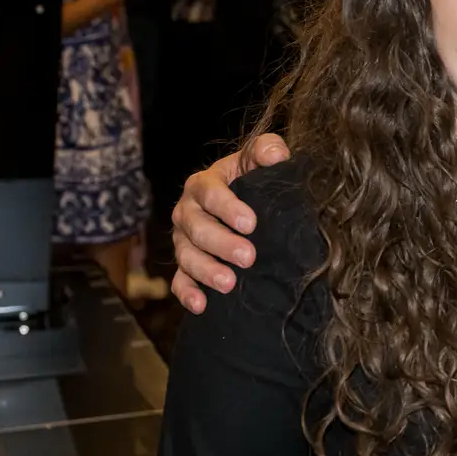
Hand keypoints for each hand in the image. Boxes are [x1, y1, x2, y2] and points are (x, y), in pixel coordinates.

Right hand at [170, 134, 291, 311]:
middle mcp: (188, 211)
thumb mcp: (258, 159)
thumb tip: (276, 154)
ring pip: (187, 256)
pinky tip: (201, 305)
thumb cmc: (251, 179)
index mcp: (203, 183)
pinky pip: (179, 280)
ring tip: (229, 283)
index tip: (251, 223)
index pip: (209, 193)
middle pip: (197, 228)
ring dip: (206, 270)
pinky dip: (187, 293)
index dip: (227, 207)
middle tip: (248, 257)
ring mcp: (184, 240)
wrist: (243, 204)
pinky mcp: (185, 264)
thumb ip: (267, 149)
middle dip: (221, 243)